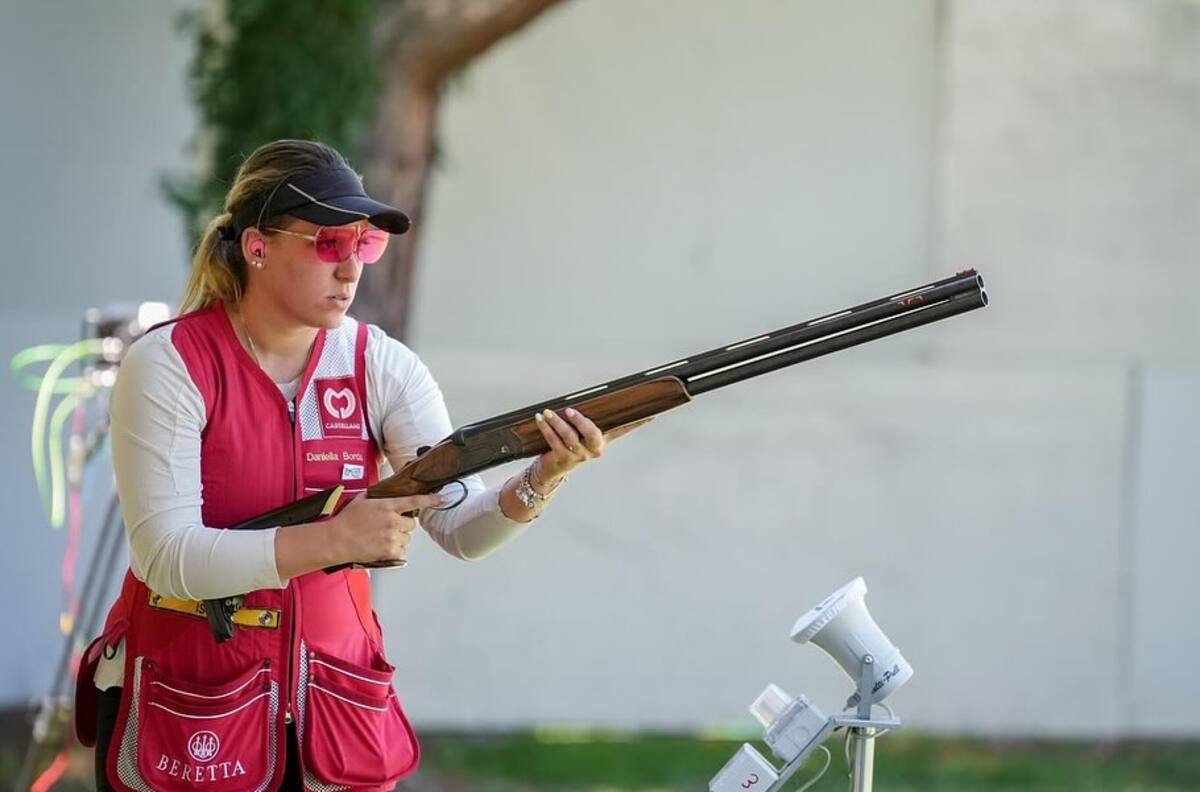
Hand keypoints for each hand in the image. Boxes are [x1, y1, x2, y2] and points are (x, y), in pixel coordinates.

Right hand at [328, 492, 442, 564]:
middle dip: (404, 525)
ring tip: (382, 537)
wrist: (336, 540)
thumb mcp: (362, 499)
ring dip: (399, 538)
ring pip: (407, 538)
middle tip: (390, 526)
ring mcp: (392, 537)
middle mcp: (392, 521)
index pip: (414, 501)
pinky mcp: (389, 551)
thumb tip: (386, 492)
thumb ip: (378, 496)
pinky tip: (382, 546)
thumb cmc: (346, 520)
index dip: (430, 500)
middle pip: (412, 524)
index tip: (441, 498)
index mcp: (387, 506)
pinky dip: (395, 550)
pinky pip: (401, 551)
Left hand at [532, 407, 652, 487]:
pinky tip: (540, 419)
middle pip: (593, 435)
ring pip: (569, 437)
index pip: (623, 429)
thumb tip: (589, 397)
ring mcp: (579, 456)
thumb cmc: (568, 445)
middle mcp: (593, 450)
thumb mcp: (581, 434)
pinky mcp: (563, 459)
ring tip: (548, 412)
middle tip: (570, 411)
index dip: (637, 423)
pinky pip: (554, 441)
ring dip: (557, 423)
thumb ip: (587, 419)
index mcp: (603, 441)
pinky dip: (546, 428)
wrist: (551, 470)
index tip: (651, 415)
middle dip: (581, 422)